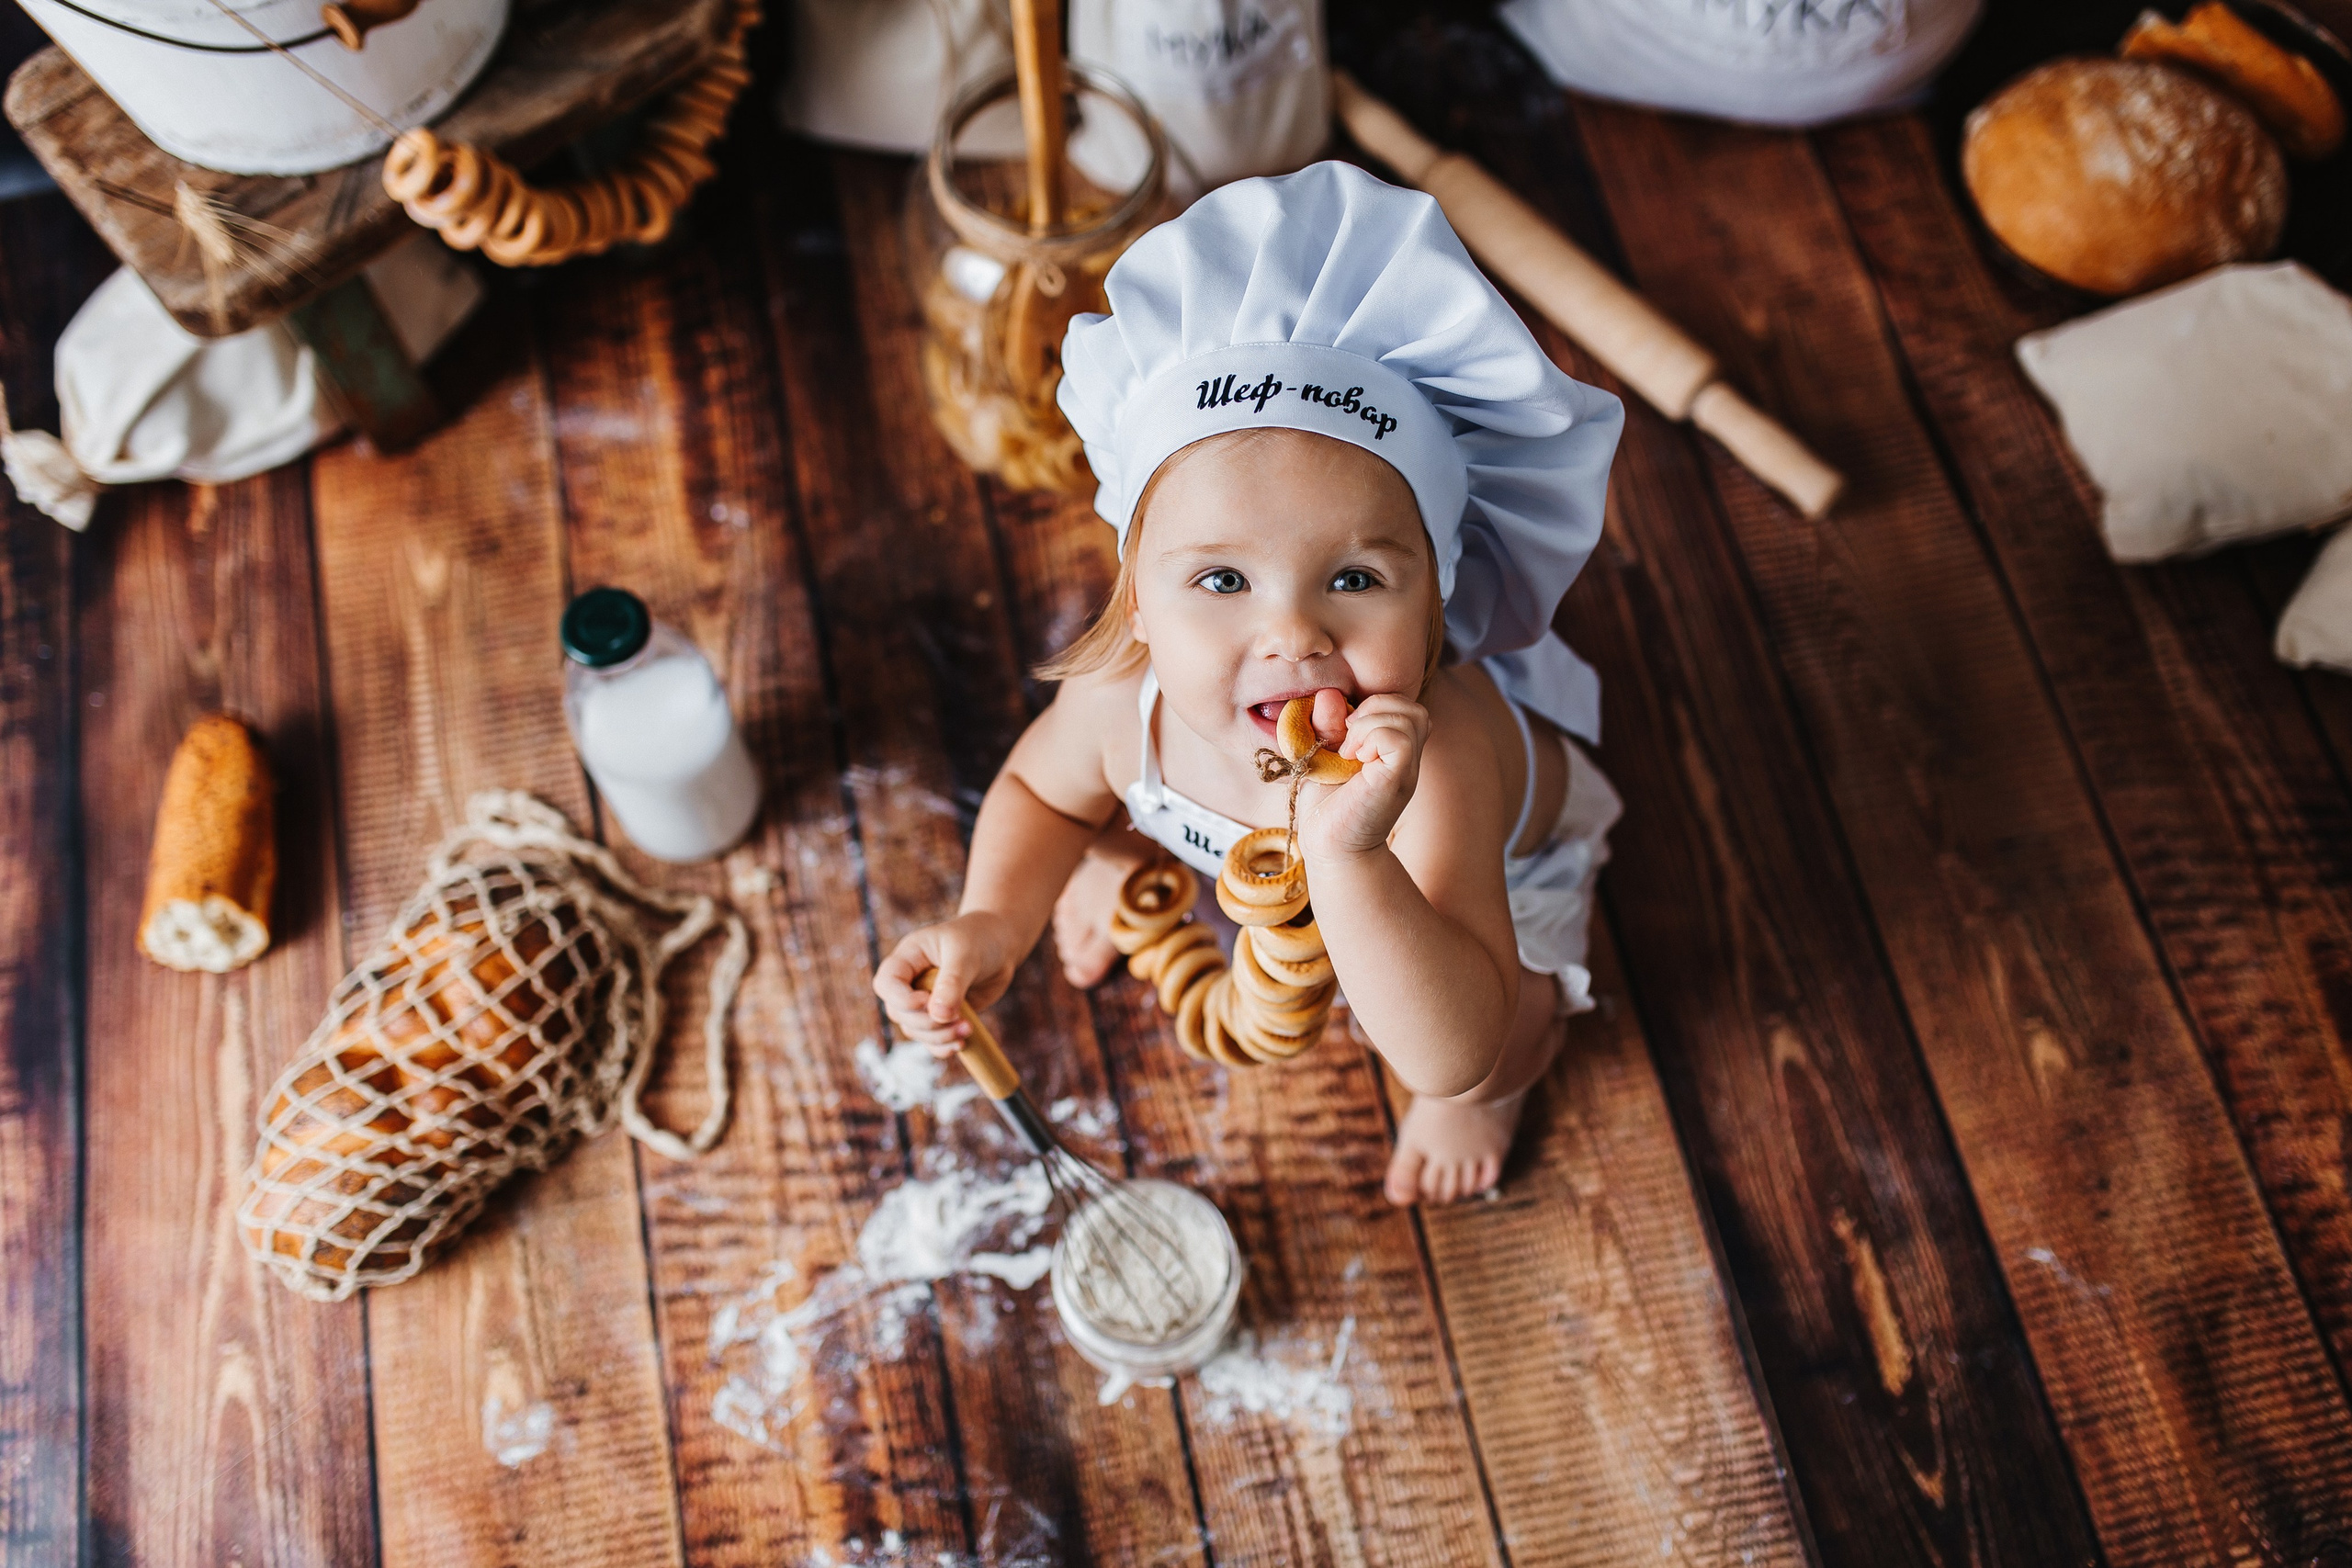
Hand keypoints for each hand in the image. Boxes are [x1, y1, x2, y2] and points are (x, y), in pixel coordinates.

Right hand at [872, 911, 1019, 1055]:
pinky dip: (943, 1046)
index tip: (928, 1001)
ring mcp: (924, 1001)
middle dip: (926, 1022)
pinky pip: (931, 1040)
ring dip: (938, 1037)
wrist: (1000, 946)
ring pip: (915, 1030)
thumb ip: (952, 983)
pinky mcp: (941, 1016)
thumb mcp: (965, 955)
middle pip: (899, 1013)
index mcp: (908, 958)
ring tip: (967, 1029)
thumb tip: (939, 1015)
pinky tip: (962, 1043)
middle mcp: (911, 981)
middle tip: (958, 1018)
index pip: (886, 983)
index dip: (901, 999)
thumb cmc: (979, 939)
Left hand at [1297, 689, 1427, 859]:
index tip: (1345, 730)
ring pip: (1411, 716)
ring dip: (1370, 723)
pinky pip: (1399, 739)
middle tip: (1348, 737)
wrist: (1330, 846)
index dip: (1375, 706)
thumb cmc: (1327, 806)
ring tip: (1349, 750)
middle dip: (1375, 708)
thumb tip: (1328, 695)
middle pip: (1413, 708)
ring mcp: (1406, 770)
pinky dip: (1372, 737)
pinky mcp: (1397, 780)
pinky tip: (1354, 759)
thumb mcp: (1323, 754)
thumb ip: (1327, 725)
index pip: (1404, 708)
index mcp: (1394, 751)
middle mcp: (1407, 760)